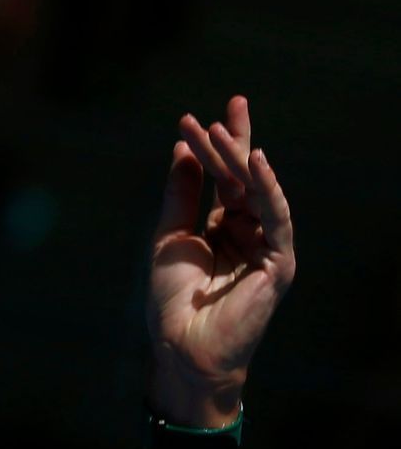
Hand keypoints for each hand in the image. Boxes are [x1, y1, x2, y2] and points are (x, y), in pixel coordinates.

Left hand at [148, 94, 296, 424]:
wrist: (180, 346)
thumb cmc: (173, 300)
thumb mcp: (170, 237)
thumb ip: (181, 195)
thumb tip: (185, 148)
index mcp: (226, 227)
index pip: (227, 177)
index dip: (219, 145)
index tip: (205, 113)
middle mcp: (250, 231)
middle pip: (245, 177)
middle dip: (236, 140)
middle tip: (231, 102)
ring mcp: (267, 246)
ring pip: (258, 192)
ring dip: (242, 158)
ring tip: (226, 126)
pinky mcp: (278, 261)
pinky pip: (276, 217)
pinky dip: (266, 189)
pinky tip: (255, 162)